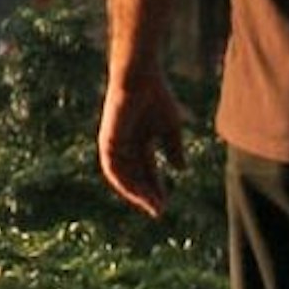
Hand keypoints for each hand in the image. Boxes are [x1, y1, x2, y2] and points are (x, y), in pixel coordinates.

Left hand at [98, 63, 188, 216]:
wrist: (140, 78)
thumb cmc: (156, 96)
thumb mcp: (170, 127)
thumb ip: (174, 148)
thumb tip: (181, 170)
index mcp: (139, 142)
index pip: (147, 171)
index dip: (156, 187)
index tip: (165, 204)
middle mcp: (125, 146)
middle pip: (135, 178)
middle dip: (147, 194)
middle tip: (159, 210)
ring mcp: (115, 145)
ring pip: (124, 177)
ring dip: (136, 193)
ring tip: (151, 205)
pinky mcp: (107, 143)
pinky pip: (113, 170)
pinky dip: (124, 182)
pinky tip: (135, 192)